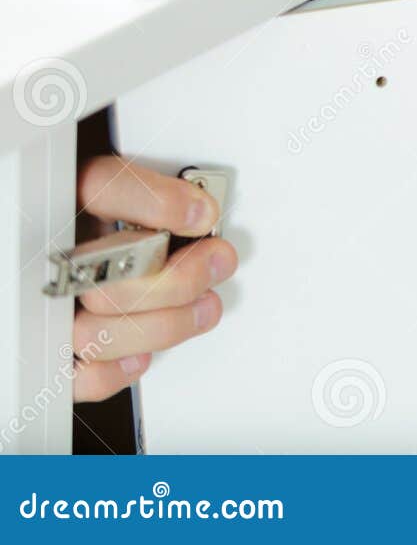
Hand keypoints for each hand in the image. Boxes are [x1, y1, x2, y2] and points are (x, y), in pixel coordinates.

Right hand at [71, 155, 236, 402]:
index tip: (202, 214)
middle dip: (179, 279)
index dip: (156, 203)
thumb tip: (201, 214)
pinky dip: (120, 368)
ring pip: (96, 334)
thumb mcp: (141, 197)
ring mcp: (49, 312)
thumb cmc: (120, 231)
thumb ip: (162, 203)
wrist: (83, 267)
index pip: (100, 188)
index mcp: (73, 205)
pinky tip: (144, 348)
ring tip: (203, 307)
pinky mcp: (55, 359)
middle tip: (216, 263)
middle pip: (105, 279)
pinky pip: (80, 379)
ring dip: (167, 325)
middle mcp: (54, 259)